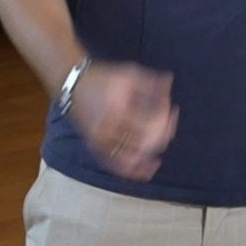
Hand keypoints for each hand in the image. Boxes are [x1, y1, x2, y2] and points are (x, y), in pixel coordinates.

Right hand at [68, 60, 179, 181]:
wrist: (73, 85)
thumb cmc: (104, 78)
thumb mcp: (129, 74)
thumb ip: (151, 82)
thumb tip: (170, 83)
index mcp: (117, 108)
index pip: (149, 122)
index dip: (165, 119)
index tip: (172, 110)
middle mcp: (108, 128)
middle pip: (143, 142)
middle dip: (161, 134)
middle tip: (169, 124)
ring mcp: (99, 141)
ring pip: (129, 158)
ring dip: (149, 155)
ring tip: (159, 151)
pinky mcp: (95, 147)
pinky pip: (115, 166)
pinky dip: (133, 171)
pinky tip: (148, 169)